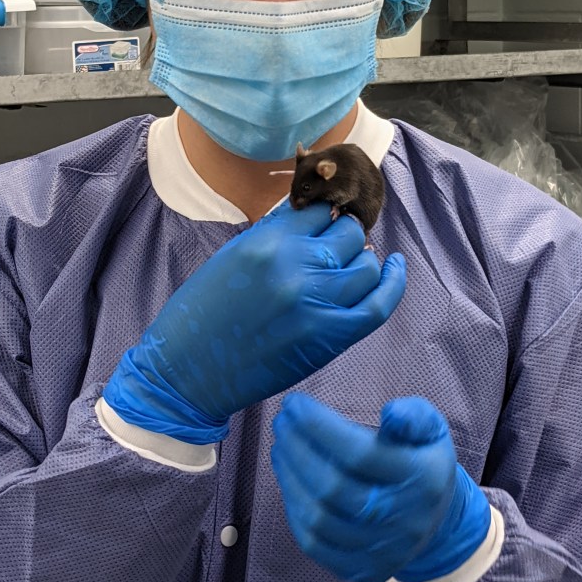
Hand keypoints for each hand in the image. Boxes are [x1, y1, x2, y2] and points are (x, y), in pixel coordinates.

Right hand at [103, 201, 405, 442]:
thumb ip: (277, 233)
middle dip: (345, 236)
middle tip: (337, 246)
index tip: (326, 222)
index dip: (325, 214)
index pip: (320, 209)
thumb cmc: (203, 312)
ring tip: (352, 263)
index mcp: (267, 241)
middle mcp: (295, 266)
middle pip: (348, 233)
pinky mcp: (328, 338)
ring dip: (363, 259)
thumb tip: (318, 213)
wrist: (187, 372)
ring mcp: (316, 303)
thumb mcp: (233, 255)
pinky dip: (392, 283)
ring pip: (366, 264)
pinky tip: (394, 267)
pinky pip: (378, 304)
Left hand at [270, 393, 490, 581]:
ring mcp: (382, 550)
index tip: (294, 403)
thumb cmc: (421, 459)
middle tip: (281, 421)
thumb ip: (412, 415)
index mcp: (422, 479)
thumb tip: (390, 412)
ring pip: (319, 519)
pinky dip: (294, 511)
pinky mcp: (363, 570)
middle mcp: (403, 520)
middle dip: (297, 449)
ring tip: (280, 447)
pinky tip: (288, 481)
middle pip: (333, 487)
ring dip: (289, 478)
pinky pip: (315, 545)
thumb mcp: (431, 428)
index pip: (360, 454)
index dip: (320, 426)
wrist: (437, 520)